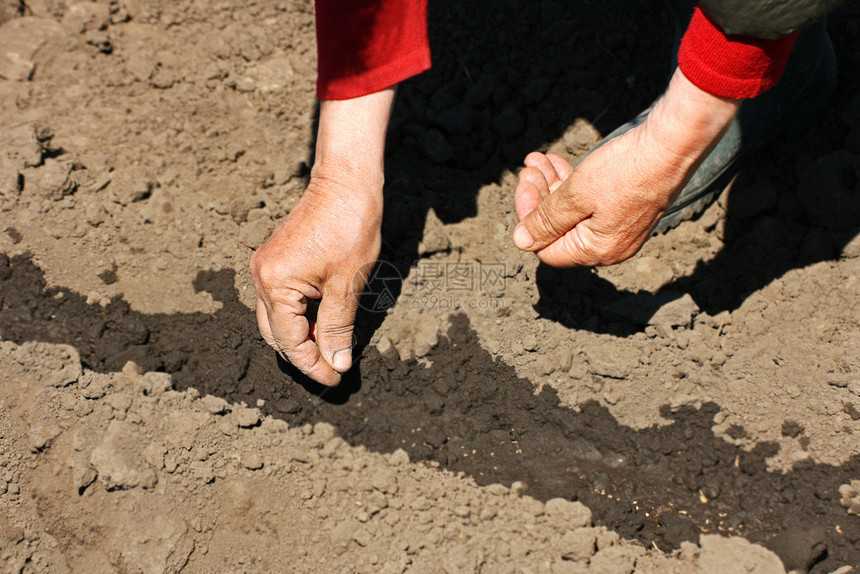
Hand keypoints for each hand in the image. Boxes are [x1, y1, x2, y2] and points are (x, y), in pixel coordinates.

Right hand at [250, 172, 381, 385]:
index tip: (337, 378)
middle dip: (303, 355)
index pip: (290, 341)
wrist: (346, 182)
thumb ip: (338, 327)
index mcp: (275, 284)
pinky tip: (324, 322)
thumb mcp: (347, 284)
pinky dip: (300, 317)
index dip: (313, 365)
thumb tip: (336, 363)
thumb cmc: (350, 227)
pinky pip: (281, 300)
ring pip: (276, 319)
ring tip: (332, 348)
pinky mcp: (275, 260)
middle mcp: (262, 277)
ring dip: (302, 337)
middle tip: (333, 368)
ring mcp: (266, 267)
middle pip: (275, 334)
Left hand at [513, 69, 739, 266]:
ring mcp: (619, 226)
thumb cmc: (625, 171)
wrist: (673, 145)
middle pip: (559, 228)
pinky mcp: (625, 206)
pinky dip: (571, 183)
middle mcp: (609, 245)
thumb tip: (521, 241)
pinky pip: (590, 201)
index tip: (524, 186)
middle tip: (528, 168)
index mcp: (596, 250)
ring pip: (573, 211)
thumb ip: (546, 220)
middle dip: (539, 197)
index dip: (528, 219)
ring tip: (538, 160)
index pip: (546, 247)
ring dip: (551, 185)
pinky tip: (555, 162)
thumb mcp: (576, 195)